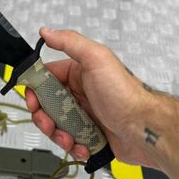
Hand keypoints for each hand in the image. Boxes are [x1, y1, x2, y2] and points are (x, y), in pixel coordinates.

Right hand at [26, 27, 157, 168]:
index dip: (35, 89)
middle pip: (47, 105)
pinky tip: (82, 144)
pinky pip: (71, 141)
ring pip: (56, 125)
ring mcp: (84, 114)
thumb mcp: (96, 59)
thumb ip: (70, 42)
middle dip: (44, 116)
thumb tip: (47, 32)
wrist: (145, 129)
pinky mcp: (90, 134)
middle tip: (49, 123)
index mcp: (78, 73)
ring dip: (57, 134)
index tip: (33, 100)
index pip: (46, 78)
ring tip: (68, 137)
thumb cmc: (126, 94)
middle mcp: (80, 93)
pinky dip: (73, 146)